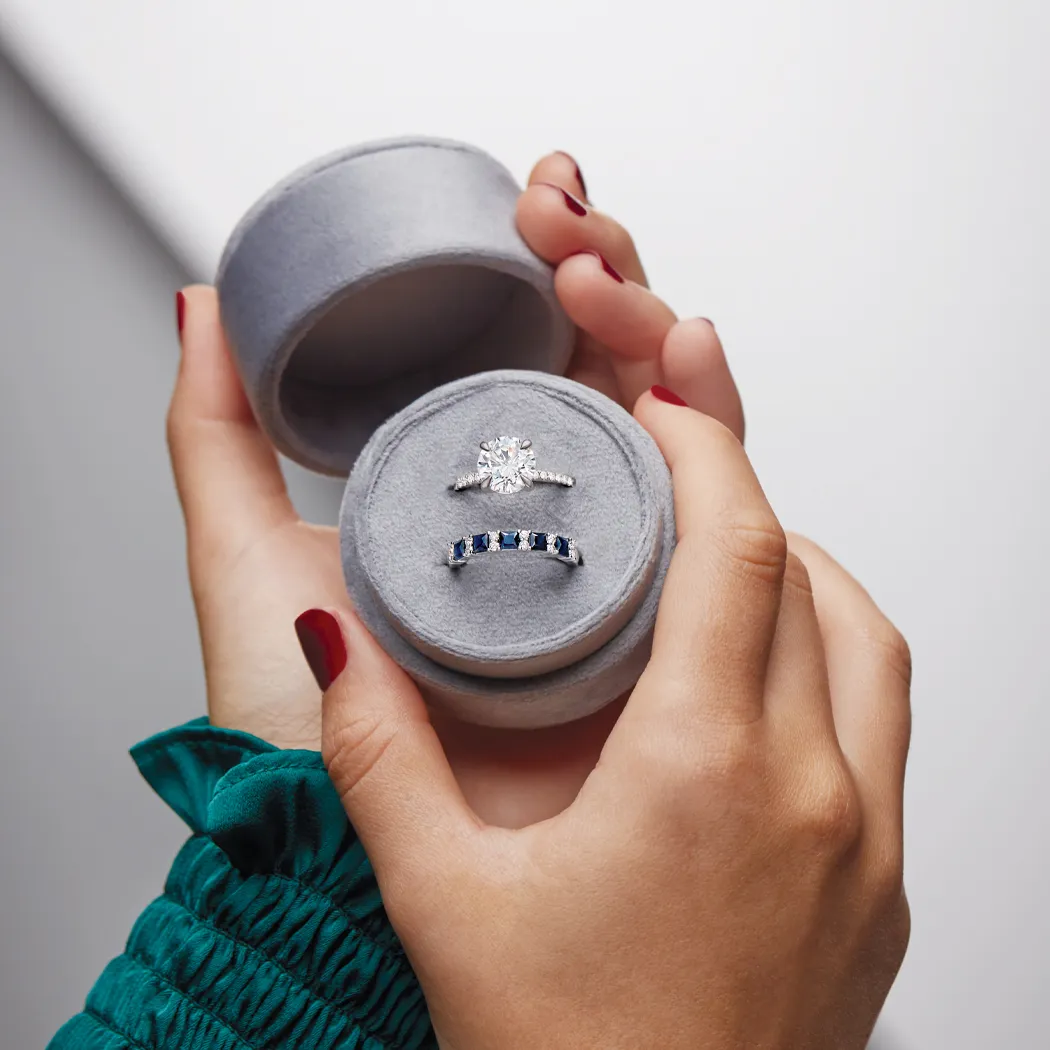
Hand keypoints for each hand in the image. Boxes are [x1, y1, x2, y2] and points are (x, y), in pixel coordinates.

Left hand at [167, 150, 743, 822]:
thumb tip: (203, 306)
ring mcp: (615, 562)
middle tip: (563, 226)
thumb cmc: (294, 719)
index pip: (535, 350)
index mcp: (473, 486)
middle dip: (607, 269)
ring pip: (672, 417)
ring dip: (661, 327)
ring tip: (614, 284)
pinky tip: (692, 370)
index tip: (528, 202)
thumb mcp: (243, 553)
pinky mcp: (663, 621)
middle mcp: (554, 516)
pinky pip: (715, 507)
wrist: (342, 850)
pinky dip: (717, 428)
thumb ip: (217, 432)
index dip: (548, 261)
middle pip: (611, 366)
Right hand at [315, 392, 911, 1049]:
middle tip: (675, 480)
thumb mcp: (443, 904)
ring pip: (868, 643)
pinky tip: (762, 682)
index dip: (705, 454)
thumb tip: (337, 649)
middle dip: (743, 503)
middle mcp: (814, 798)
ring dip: (801, 578)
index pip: (740, 550)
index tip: (664, 414)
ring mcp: (867, 848)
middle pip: (808, 580)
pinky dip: (832, 660)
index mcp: (705, 774)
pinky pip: (883, 724)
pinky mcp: (883, 894)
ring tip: (722, 564)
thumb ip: (380, 757)